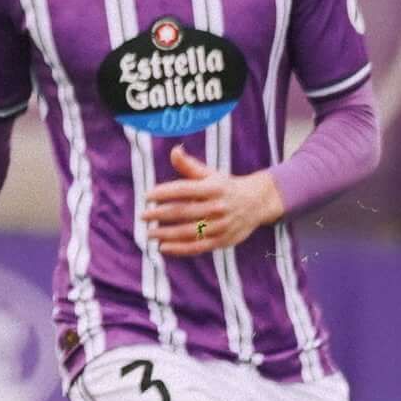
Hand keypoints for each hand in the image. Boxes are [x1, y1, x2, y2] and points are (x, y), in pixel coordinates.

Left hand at [143, 145, 281, 255]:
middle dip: (160, 214)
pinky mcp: (223, 241)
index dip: (164, 192)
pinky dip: (179, 249)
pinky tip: (163, 248)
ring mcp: (221, 226)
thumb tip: (174, 151)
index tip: (146, 195)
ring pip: (189, 231)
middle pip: (183, 212)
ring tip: (149, 233)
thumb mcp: (210, 174)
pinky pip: (198, 247)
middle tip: (143, 216)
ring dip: (166, 234)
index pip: (184, 190)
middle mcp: (218, 207)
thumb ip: (190, 166)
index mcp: (213, 188)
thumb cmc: (226, 187)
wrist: (257, 203)